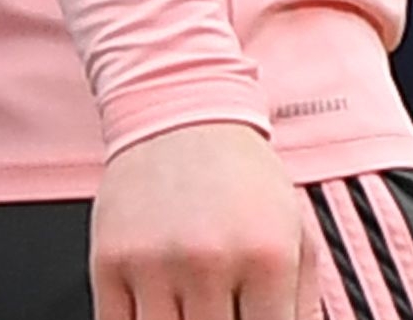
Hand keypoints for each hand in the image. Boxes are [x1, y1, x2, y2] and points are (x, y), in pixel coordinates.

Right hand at [93, 120, 312, 319]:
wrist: (180, 113)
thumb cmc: (241, 176)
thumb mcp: (295, 231)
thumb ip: (303, 302)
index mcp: (268, 257)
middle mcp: (211, 261)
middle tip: (221, 309)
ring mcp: (156, 266)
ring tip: (194, 305)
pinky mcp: (108, 265)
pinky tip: (161, 309)